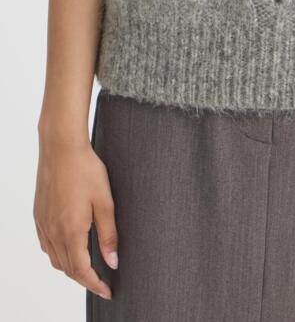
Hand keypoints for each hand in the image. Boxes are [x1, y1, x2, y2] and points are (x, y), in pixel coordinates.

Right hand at [33, 135, 117, 300]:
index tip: (107, 291)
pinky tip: (69, 248)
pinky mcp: (39, 215)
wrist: (61, 147)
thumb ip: (108, 234)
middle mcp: (53, 232)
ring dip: (71, 268)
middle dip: (84, 279)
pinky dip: (58, 254)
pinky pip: (47, 245)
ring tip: (88, 268)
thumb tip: (113, 261)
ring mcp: (43, 224)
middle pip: (67, 268)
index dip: (95, 284)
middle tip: (101, 282)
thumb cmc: (85, 169)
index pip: (81, 270)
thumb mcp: (104, 201)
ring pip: (55, 259)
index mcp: (71, 231)